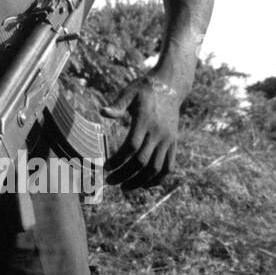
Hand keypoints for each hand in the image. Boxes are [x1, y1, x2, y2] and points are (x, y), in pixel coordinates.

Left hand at [101, 74, 181, 189]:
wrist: (170, 87)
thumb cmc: (144, 90)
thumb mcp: (129, 93)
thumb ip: (117, 105)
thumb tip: (102, 112)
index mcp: (145, 121)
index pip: (131, 147)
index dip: (118, 160)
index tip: (105, 167)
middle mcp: (159, 133)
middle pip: (142, 161)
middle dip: (125, 174)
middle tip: (110, 181)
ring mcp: (168, 140)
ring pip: (156, 168)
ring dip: (140, 181)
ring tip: (124, 188)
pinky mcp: (173, 144)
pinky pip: (168, 166)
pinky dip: (158, 179)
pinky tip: (145, 185)